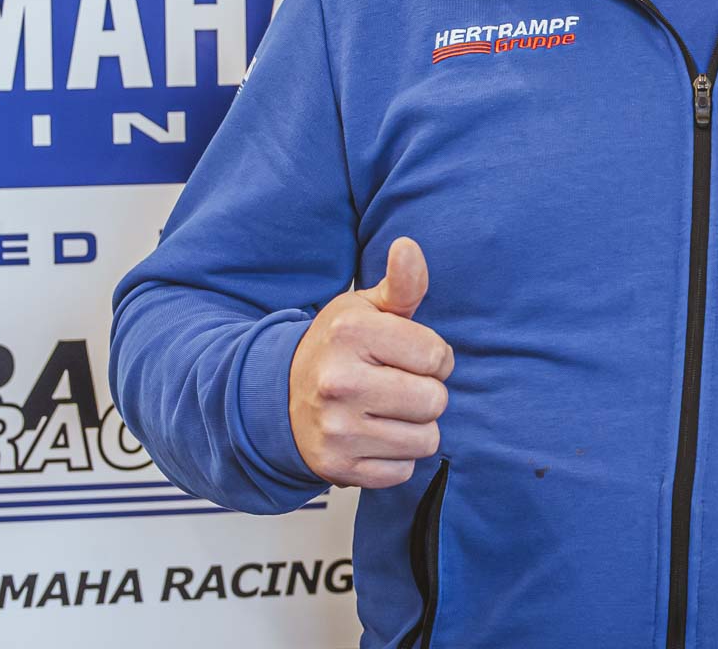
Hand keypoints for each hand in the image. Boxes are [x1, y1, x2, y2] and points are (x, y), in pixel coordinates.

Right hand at [288, 236, 454, 488]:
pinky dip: (395, 457)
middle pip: (435, 400)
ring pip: (426, 439)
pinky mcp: (337, 467)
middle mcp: (340, 381)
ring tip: (384, 411)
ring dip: (415, 427)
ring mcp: (336, 428)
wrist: (279, 397)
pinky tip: (372, 436)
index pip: (438, 355)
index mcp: (350, 333)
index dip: (432, 357)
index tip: (406, 356)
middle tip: (394, 385)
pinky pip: (403, 471)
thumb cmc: (338, 348)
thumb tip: (408, 246)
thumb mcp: (366, 309)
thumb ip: (401, 283)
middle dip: (425, 393)